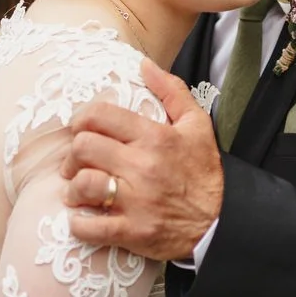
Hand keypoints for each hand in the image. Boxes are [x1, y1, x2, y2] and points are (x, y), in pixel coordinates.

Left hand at [61, 59, 222, 260]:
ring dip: (73, 189)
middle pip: (83, 147)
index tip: (81, 130)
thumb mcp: (197, 125)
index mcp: (155, 137)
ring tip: (78, 191)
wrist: (222, 222)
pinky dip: (79, 224)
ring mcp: (137, 201)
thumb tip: (144, 64)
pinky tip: (83, 219)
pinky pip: (90, 228)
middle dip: (73, 155)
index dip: (82, 119)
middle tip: (76, 163)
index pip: (100, 115)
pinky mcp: (133, 232)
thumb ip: (171, 91)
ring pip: (83, 185)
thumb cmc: (204, 172)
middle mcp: (143, 166)